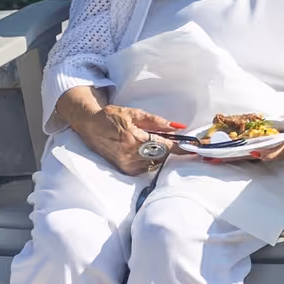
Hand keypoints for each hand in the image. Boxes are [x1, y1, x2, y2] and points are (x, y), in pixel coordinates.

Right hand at [69, 103, 185, 174]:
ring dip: (157, 153)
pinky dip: (148, 159)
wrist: (90, 126)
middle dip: (167, 147)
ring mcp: (126, 164)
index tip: (193, 148)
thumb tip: (176, 127)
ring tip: (147, 141)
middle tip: (166, 138)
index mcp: (134, 139)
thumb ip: (156, 121)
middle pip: (161, 156)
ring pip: (154, 162)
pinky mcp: (124, 169)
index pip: (164, 146)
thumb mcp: (135, 113)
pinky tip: (141, 149)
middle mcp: (130, 154)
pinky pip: (144, 167)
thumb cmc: (112, 117)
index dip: (180, 147)